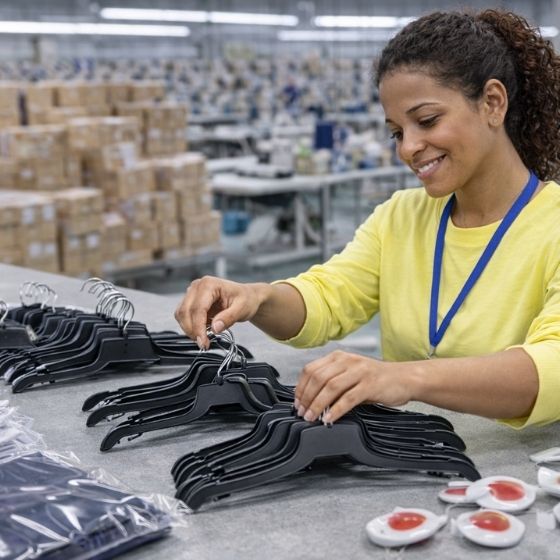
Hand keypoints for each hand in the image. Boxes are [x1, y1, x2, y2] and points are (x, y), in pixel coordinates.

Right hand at [174, 276, 262, 348]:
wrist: (246, 297)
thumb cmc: (245, 299)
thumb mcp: (242, 309)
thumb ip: (228, 318)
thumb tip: (214, 328)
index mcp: (209, 284)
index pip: (198, 308)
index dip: (198, 328)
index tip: (203, 343)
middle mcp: (197, 286)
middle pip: (185, 312)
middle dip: (192, 331)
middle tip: (204, 344)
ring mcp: (192, 293)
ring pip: (181, 315)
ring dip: (189, 329)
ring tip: (204, 337)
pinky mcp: (190, 301)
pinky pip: (183, 316)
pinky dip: (189, 326)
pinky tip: (202, 330)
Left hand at [294, 350, 414, 422]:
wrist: (404, 378)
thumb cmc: (376, 379)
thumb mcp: (350, 375)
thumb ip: (332, 382)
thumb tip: (310, 400)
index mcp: (339, 357)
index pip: (311, 369)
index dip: (301, 387)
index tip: (297, 402)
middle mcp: (347, 361)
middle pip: (318, 378)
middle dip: (306, 397)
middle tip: (302, 412)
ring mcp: (359, 371)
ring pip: (331, 387)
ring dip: (317, 404)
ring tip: (312, 417)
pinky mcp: (370, 384)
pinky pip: (348, 399)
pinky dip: (335, 410)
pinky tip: (329, 419)